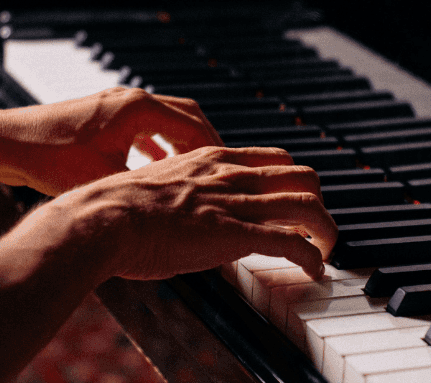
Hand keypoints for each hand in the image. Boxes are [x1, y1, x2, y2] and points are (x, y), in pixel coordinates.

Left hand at [0, 87, 223, 195]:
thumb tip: (177, 209)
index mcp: (137, 109)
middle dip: (205, 142)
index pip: (194, 124)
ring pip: (163, 118)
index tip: (231, 171)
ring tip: (197, 169)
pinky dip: (155, 142)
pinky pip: (141, 124)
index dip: (216, 149)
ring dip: (181, 141)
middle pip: (185, 114)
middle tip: (222, 168)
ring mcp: (114, 104)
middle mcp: (129, 99)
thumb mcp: (107, 180)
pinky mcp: (100, 114)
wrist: (6, 143)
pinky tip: (156, 165)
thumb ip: (146, 189)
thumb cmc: (49, 159)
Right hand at [53, 145, 336, 279]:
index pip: (273, 159)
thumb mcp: (158, 186)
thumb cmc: (118, 209)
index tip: (294, 201)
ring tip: (327, 251)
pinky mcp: (235, 234)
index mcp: (212, 159)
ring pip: (308, 205)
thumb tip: (185, 212)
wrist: (104, 218)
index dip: (293, 181)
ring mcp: (235, 203)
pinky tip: (313, 270)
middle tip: (315, 227)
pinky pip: (291, 242)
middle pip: (302, 176)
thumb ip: (183, 193)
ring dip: (326, 231)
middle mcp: (231, 175)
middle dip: (318, 201)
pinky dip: (311, 257)